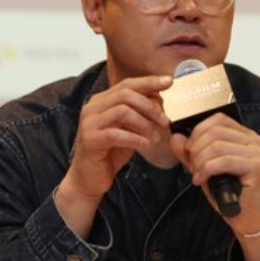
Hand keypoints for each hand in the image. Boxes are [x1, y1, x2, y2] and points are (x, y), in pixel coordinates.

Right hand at [62, 75, 172, 202]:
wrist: (89, 179)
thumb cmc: (110, 153)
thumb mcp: (129, 129)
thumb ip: (140, 113)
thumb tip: (158, 98)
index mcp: (102, 101)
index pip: (127, 84)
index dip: (149, 82)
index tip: (170, 81)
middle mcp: (92, 107)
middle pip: (125, 94)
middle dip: (150, 106)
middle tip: (165, 120)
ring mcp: (89, 123)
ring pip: (122, 111)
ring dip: (145, 123)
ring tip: (156, 137)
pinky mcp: (90, 140)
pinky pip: (116, 134)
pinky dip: (135, 138)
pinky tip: (146, 145)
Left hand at [169, 112, 259, 237]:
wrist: (247, 217)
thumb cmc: (228, 192)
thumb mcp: (205, 168)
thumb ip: (190, 152)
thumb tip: (176, 137)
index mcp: (245, 135)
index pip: (218, 119)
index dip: (198, 132)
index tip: (188, 150)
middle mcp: (254, 140)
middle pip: (215, 132)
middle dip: (196, 149)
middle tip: (192, 167)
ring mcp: (257, 152)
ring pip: (217, 146)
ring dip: (200, 162)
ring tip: (197, 175)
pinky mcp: (257, 166)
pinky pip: (224, 161)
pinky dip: (207, 170)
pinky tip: (201, 180)